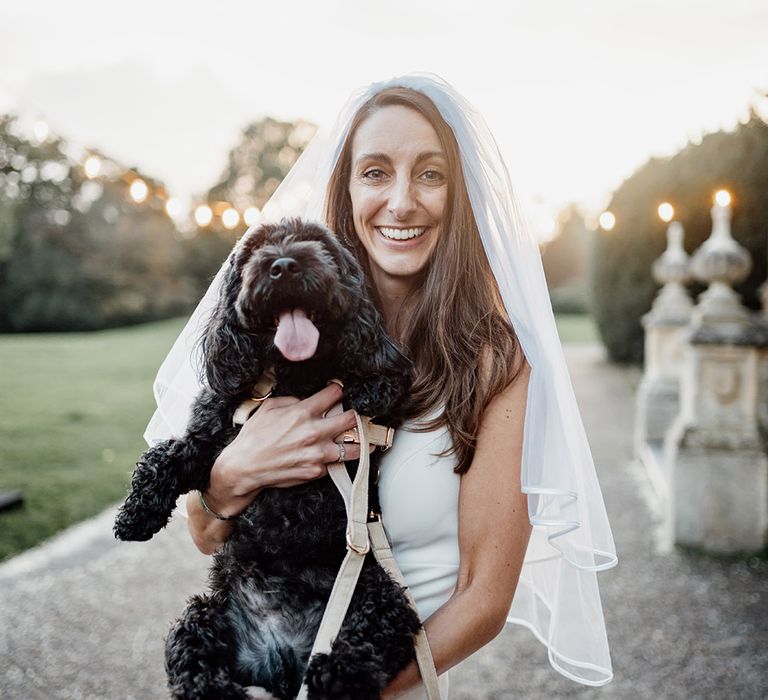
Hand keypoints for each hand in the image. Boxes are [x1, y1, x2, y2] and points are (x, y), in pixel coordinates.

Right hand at [203, 382, 365, 516]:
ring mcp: (317, 454)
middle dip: (356, 415)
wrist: (244, 467)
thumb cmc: (254, 436)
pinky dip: (334, 459)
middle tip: (356, 415)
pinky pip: (333, 463)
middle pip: (352, 419)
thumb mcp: (270, 407)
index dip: (339, 391)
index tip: (339, 392)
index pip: (335, 394)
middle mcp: (314, 432)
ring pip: (354, 448)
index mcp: (303, 413)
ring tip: (363, 440)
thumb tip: (308, 400)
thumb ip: (293, 400)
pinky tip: (333, 455)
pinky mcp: (316, 471)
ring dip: (359, 442)